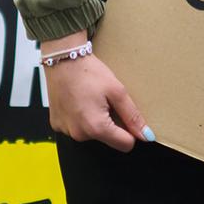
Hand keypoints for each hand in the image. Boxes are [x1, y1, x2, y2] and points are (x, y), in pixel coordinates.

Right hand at [40, 35, 150, 152]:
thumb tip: (146, 135)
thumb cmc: (89, 72)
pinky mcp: (57, 125)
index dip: (130, 131)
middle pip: (108, 139)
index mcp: (97, 128)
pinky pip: (76, 128)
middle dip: (111, 123)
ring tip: (90, 99)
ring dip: (95, 121)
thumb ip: (132, 116)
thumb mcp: (117, 91)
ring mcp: (66, 131)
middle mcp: (79, 134)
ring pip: (92, 134)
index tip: (124, 114)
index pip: (125, 145)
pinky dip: (80, 118)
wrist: (63, 59)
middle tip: (105, 101)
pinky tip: (78, 101)